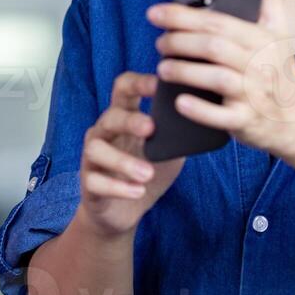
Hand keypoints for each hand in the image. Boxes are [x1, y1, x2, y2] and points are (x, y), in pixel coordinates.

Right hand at [77, 71, 183, 237]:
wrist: (123, 212)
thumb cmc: (147, 172)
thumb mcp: (167, 151)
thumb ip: (177, 134)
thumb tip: (205, 118)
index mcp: (123, 117)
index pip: (123, 89)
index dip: (139, 83)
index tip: (160, 85)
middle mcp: (104, 132)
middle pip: (110, 116)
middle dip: (129, 120)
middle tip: (151, 128)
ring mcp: (92, 158)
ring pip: (96, 150)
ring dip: (122, 161)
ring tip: (147, 174)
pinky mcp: (89, 184)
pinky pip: (96, 181)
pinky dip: (117, 187)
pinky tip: (137, 191)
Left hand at [147, 0, 294, 156]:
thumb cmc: (278, 63)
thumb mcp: (276, 23)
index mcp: (261, 37)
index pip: (217, 22)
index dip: (182, 16)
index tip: (154, 13)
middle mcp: (259, 64)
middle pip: (213, 47)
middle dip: (179, 42)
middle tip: (158, 42)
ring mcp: (254, 94)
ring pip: (216, 78)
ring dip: (184, 72)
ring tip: (162, 68)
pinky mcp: (248, 121)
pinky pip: (222, 116)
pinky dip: (199, 109)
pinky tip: (179, 101)